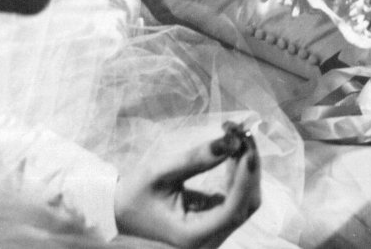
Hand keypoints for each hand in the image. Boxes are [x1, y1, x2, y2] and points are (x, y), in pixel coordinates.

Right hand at [114, 123, 260, 247]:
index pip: (232, 210)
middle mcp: (208, 239)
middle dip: (249, 168)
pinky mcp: (215, 220)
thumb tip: (232, 140)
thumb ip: (197, 158)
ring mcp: (214, 231)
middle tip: (243, 133)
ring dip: (245, 167)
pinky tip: (233, 152)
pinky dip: (238, 173)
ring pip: (245, 200)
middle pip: (246, 205)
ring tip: (237, 136)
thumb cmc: (136, 193)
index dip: (245, 179)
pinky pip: (237, 197)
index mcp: (193, 235)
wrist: (121, 208)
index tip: (248, 148)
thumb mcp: (161, 172)